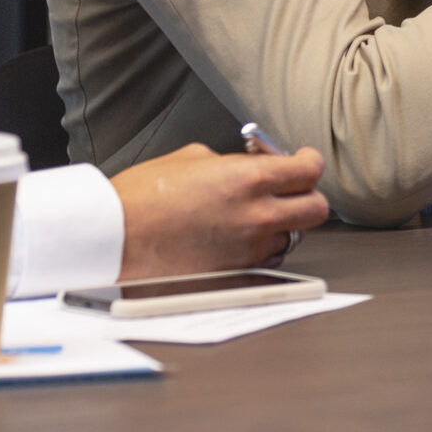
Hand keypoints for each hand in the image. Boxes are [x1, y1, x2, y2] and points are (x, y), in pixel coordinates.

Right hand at [112, 143, 328, 277]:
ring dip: (281, 225)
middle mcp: (258, 216)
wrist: (114, 237)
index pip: (310, 170)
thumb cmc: (143, 197)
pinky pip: (267, 259)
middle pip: (317, 209)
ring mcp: (249, 248)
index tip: (303, 160)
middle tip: (291, 190)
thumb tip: (252, 164)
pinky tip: (237, 237)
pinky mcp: (236, 272)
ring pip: (292, 236)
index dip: (310, 162)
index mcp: (250, 179)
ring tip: (250, 215)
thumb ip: (234, 163)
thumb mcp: (193, 159)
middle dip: (307, 196)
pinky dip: (260, 248)